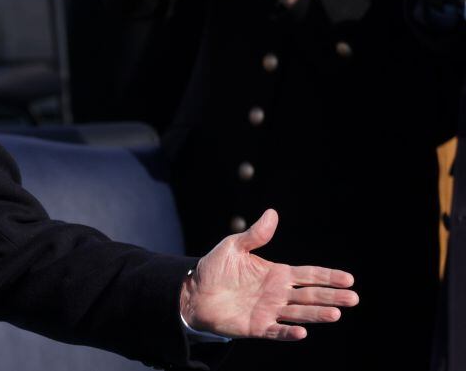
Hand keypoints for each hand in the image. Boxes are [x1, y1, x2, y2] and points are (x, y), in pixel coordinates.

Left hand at [180, 209, 357, 339]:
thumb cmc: (215, 269)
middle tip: (353, 297)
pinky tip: (301, 332)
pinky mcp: (256, 327)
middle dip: (331, 296)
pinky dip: (288, 333)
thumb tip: (272, 213)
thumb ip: (255, 234)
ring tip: (335, 314)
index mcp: (277, 274)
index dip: (328, 276)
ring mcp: (269, 311)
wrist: (193, 292)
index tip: (349, 278)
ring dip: (316, 314)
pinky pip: (276, 331)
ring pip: (299, 313)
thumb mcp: (234, 246)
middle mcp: (278, 294)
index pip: (308, 275)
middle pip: (310, 295)